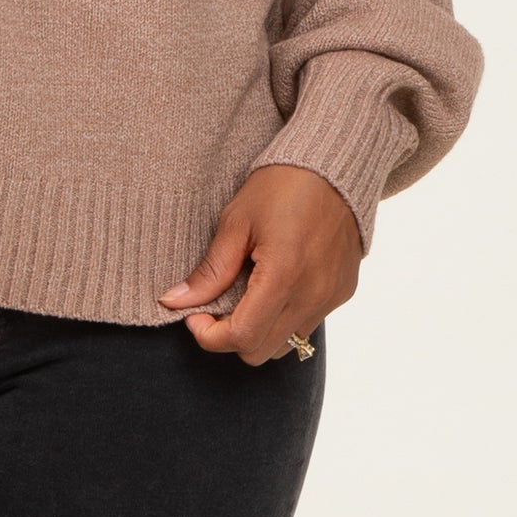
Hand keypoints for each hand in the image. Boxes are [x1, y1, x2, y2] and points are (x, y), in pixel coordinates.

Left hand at [157, 163, 360, 363]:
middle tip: (214, 304)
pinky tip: (272, 284)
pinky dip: (283, 318)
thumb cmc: (281, 185)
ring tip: (244, 293)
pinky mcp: (342, 293)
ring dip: (258, 330)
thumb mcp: (237, 221)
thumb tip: (174, 301)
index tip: (193, 315)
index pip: (242, 337)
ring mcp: (330, 297)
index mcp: (284, 275)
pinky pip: (306, 324)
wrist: (333, 164)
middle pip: (261, 351)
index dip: (209, 336)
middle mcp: (312, 295)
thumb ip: (210, 270)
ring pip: (285, 345)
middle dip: (230, 336)